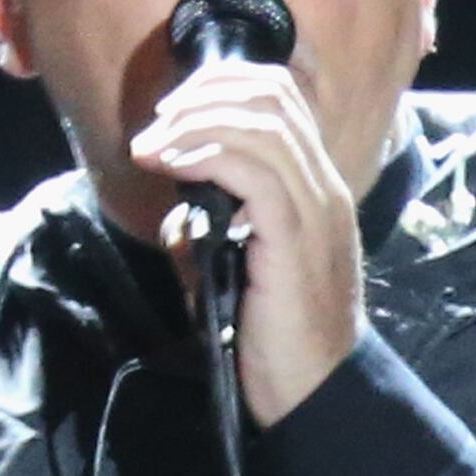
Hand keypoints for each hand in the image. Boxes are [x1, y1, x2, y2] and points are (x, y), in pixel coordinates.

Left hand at [127, 59, 367, 425]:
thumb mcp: (232, 271)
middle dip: (205, 93)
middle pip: (273, 97)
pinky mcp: (294, 239)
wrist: (314, 390)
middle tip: (156, 119)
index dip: (225, 85)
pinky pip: (255, 173)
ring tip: (152, 143)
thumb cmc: (273, 336)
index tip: (172, 107)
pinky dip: (206, 156)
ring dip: (195, 122)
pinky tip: (171, 164)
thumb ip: (209, 235)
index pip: (283, 99)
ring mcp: (315, 210)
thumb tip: (174, 214)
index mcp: (314, 188)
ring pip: (262, 127)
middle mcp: (323, 188)